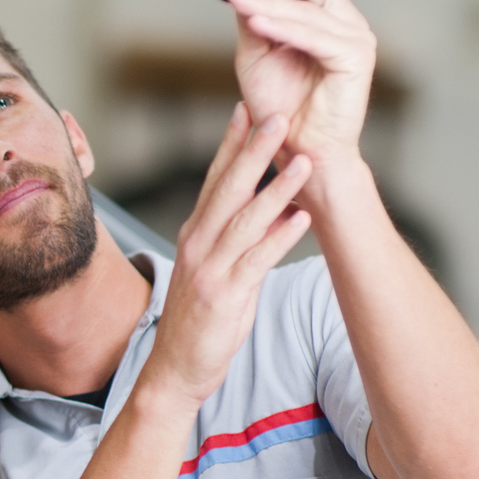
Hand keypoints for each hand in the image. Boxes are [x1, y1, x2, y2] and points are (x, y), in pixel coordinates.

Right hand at [140, 105, 314, 410]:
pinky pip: (255, 261)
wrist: (175, 369)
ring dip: (277, 188)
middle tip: (276, 116)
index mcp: (195, 234)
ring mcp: (209, 269)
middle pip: (228, 189)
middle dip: (253, 150)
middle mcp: (198, 245)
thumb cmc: (199, 320)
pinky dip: (278, 238)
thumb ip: (239, 238)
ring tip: (303, 162)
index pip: (213, 179)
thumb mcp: (214, 270)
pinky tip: (301, 219)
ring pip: (245, 220)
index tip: (247, 109)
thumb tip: (274, 207)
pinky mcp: (224, 296)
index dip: (230, 143)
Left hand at [227, 0, 376, 181]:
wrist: (298, 151)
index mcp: (327, 17)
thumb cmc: (280, 107)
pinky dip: (283, 26)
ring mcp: (356, 37)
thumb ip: (254, 19)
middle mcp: (346, 21)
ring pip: (310, 4)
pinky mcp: (356, 58)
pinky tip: (256, 23)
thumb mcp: (256, 54)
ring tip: (238, 2)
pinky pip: (316, 34)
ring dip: (268, 2)